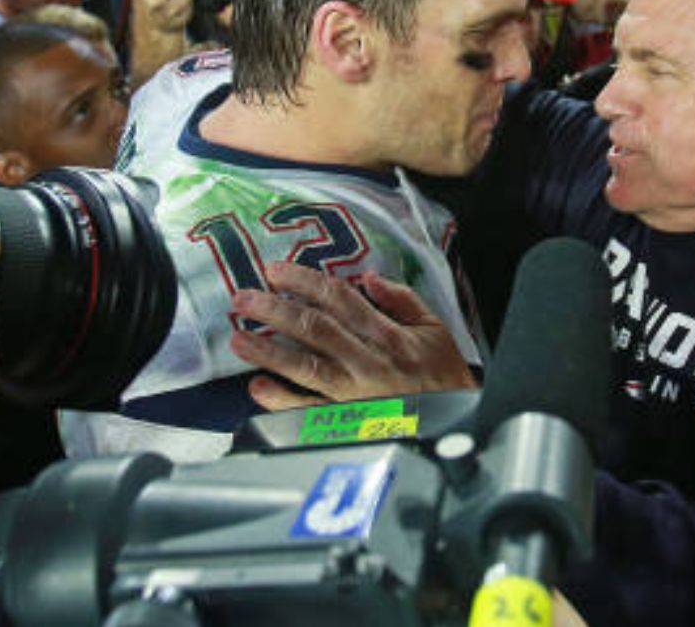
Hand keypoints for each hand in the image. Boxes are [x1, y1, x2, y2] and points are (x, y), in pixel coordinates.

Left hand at [229, 263, 476, 409]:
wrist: (456, 422)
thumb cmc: (443, 375)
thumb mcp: (434, 328)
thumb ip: (402, 300)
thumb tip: (368, 278)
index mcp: (389, 335)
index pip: (340, 299)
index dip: (305, 282)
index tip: (275, 271)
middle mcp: (368, 362)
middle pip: (315, 329)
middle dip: (275, 310)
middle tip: (243, 298)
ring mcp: (354, 394)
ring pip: (306, 367)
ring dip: (268, 352)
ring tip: (238, 338)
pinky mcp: (348, 420)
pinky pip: (309, 410)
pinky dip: (281, 400)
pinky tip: (258, 388)